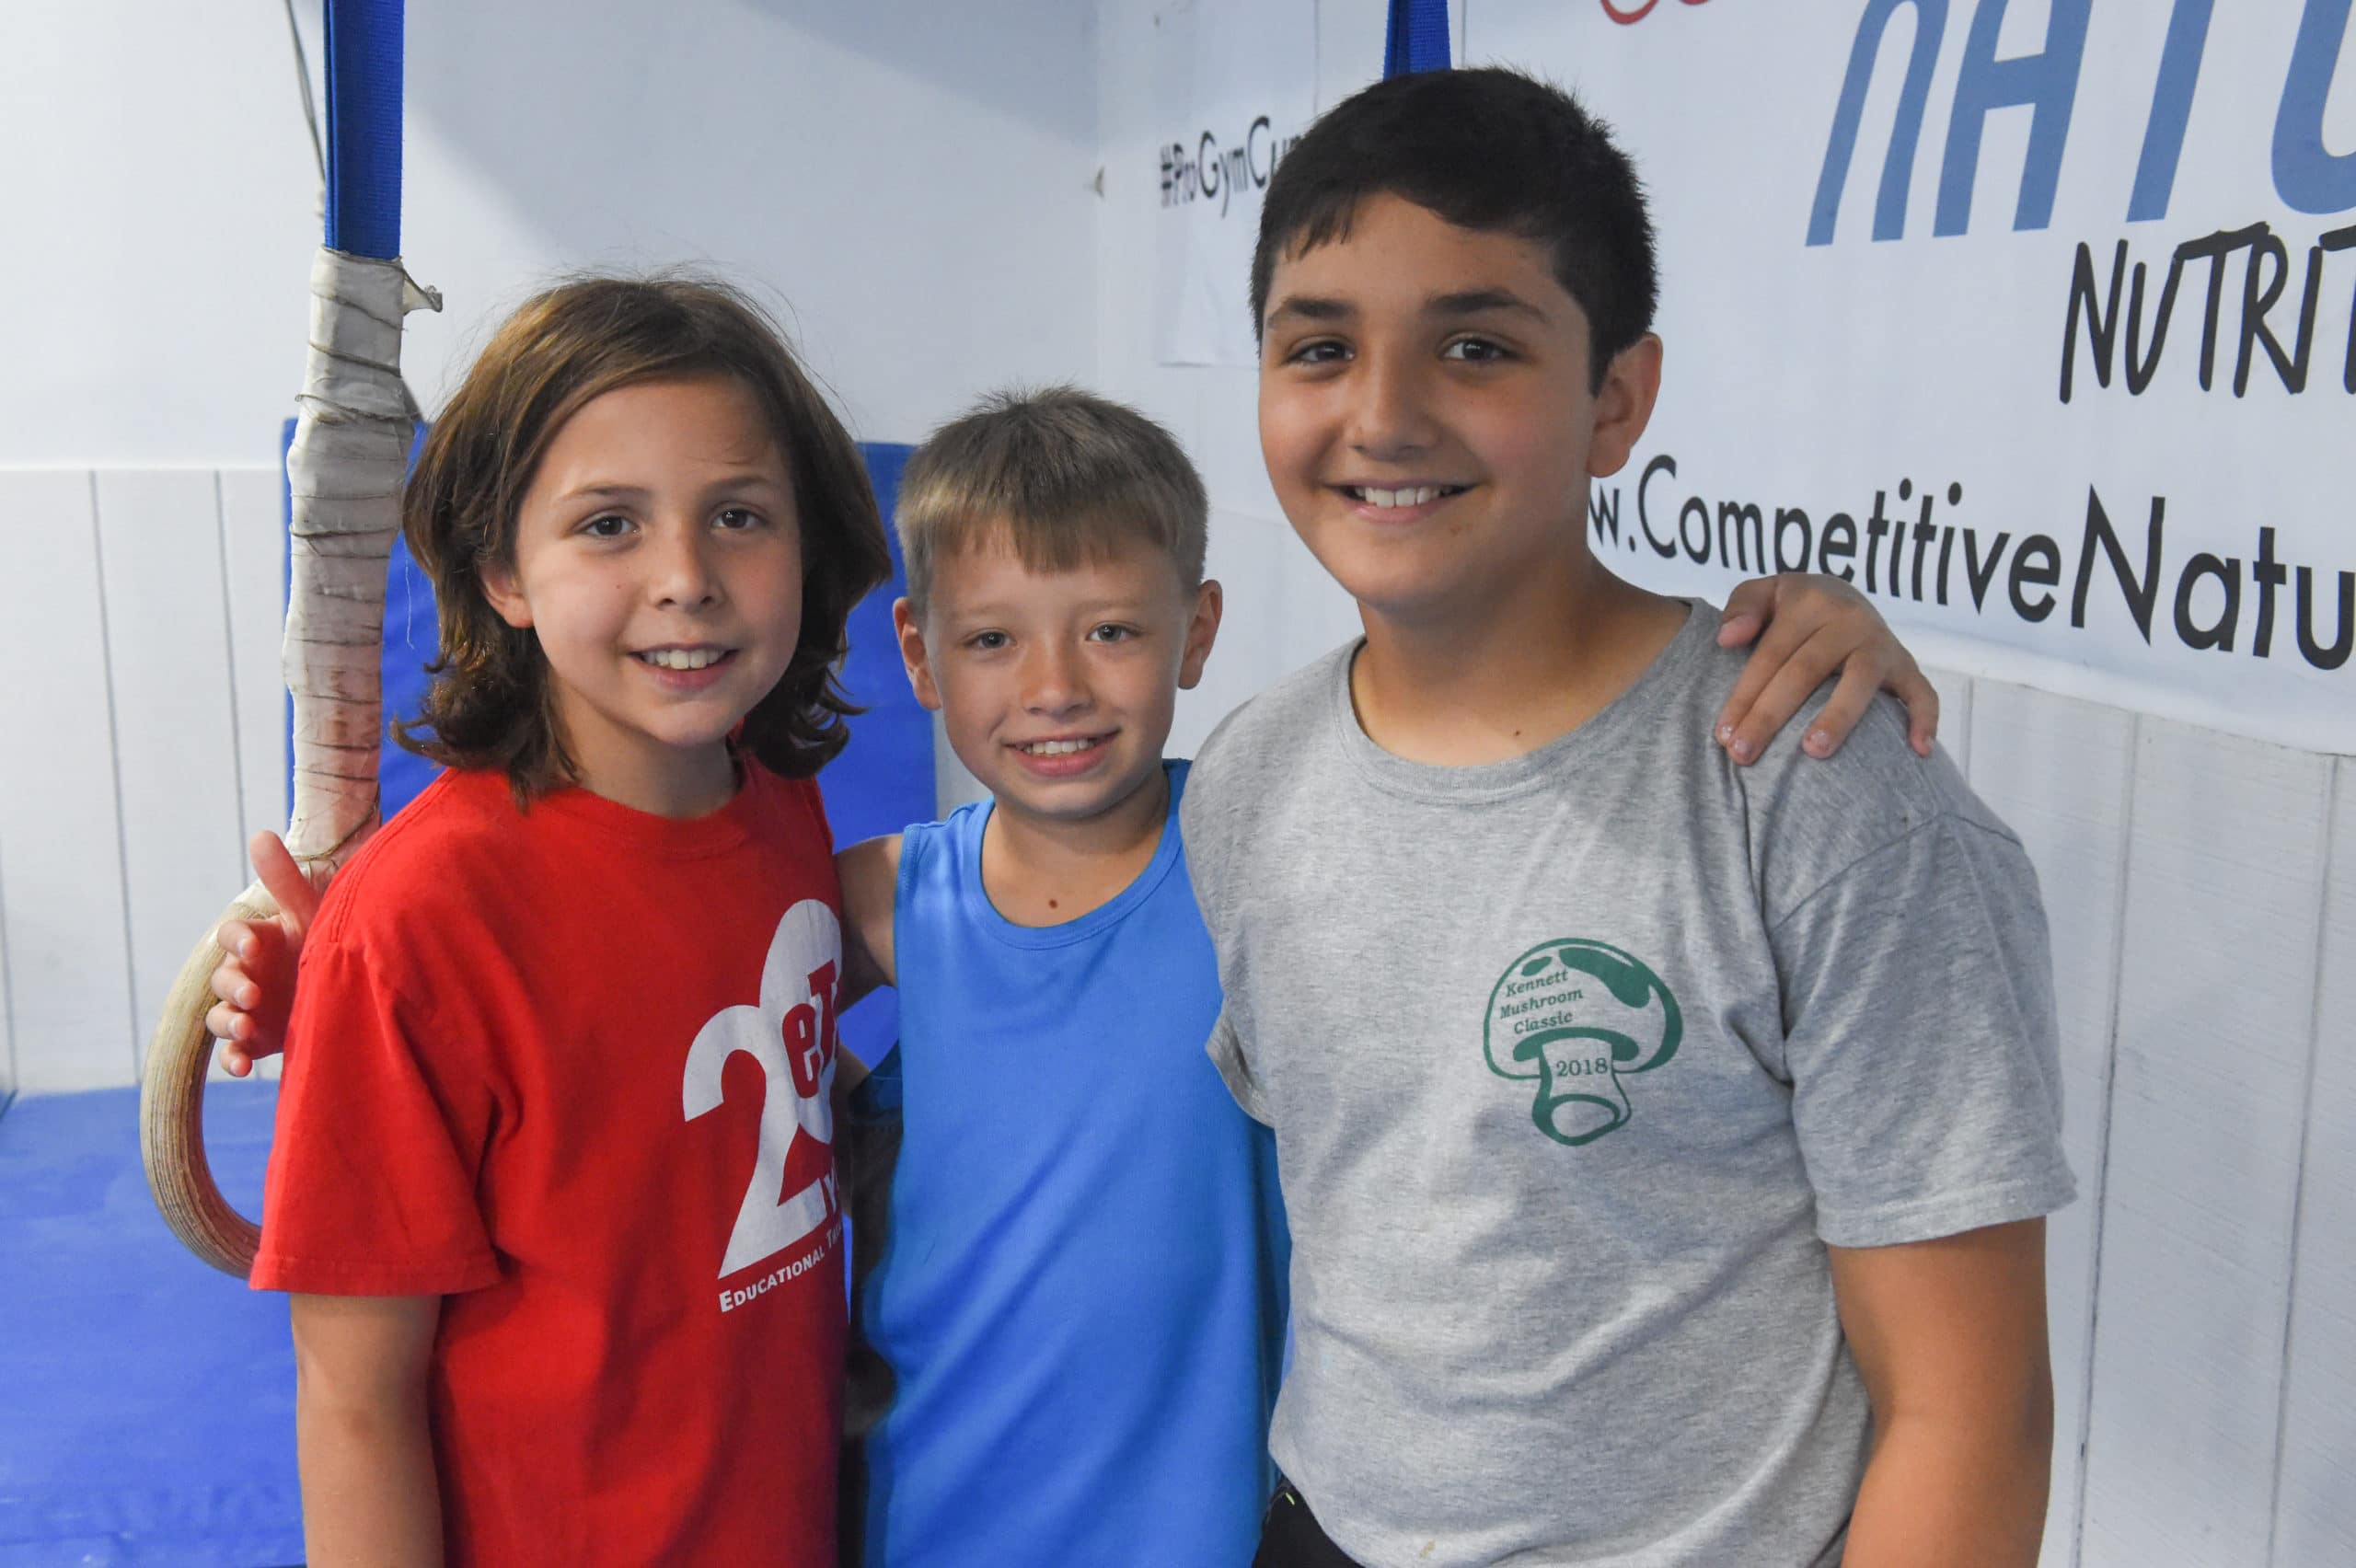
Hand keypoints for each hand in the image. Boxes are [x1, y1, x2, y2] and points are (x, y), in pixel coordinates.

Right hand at [206, 831, 331, 1074]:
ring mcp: (249, 1008)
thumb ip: (285, 881)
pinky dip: (232, 1058)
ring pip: (220, 1015)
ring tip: (246, 1026)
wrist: (360, 991)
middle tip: (252, 994)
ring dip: (227, 1021)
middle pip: (222, 978)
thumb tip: (259, 833)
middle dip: (233, 985)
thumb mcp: (312, 915)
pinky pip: (232, 1051)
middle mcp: (248, 973)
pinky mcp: (257, 1039)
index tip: (253, 945)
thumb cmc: (331, 943)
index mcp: (259, 940)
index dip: (237, 939)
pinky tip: (243, 1065)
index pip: (232, 935)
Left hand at [1715, 574, 1937, 764]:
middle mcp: (1849, 620)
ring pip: (1860, 682)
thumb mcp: (1765, 593)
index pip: (1770, 655)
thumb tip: (1728, 638)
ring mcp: (1881, 644)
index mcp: (1810, 601)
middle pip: (1804, 672)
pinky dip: (1924, 719)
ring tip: (1812, 752)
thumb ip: (1743, 607)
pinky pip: (1922, 693)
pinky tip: (1917, 750)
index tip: (1722, 735)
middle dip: (1770, 716)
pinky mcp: (1906, 666)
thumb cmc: (1792, 608)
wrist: (1842, 597)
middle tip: (1742, 754)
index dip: (1744, 695)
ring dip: (1837, 717)